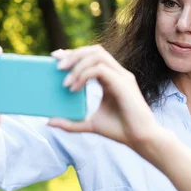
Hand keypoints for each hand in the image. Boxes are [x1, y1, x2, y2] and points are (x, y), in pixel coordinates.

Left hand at [47, 45, 162, 149]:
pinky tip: (74, 88)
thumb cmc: (120, 130)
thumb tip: (49, 122)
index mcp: (112, 78)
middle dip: (74, 54)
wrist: (141, 139)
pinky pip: (100, 69)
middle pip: (95, 50)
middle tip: (57, 67)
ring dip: (78, 64)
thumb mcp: (90, 124)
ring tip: (65, 81)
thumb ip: (71, 123)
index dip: (74, 53)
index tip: (56, 57)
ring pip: (98, 55)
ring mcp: (122, 76)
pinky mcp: (123, 83)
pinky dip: (84, 75)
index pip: (93, 56)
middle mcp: (118, 73)